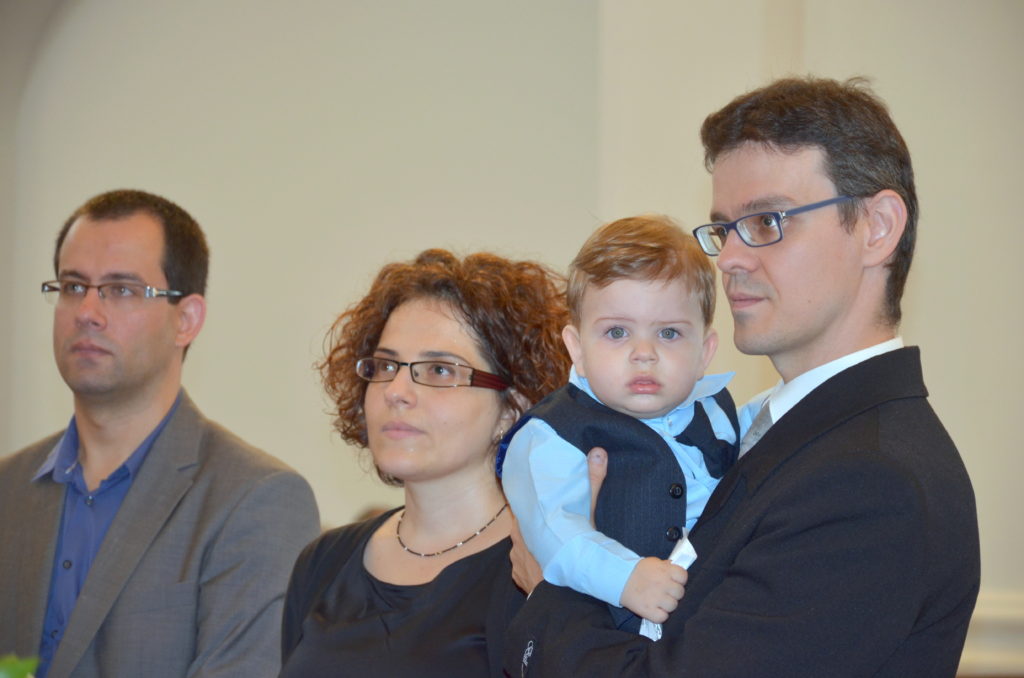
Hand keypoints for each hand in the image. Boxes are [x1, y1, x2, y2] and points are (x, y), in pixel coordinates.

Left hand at [508, 446, 607, 595]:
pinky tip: (548, 567)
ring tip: (553, 547)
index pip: (522, 505)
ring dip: (535, 547)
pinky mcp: (519, 579)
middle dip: (536, 525)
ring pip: (523, 548)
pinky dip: (534, 567)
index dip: (531, 502)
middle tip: (554, 523)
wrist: (567, 597)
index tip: (542, 500)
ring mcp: (515, 562)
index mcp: (524, 521)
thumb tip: (598, 452)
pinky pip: (523, 568)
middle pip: (523, 526)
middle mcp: (514, 540)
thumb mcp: (586, 515)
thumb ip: (591, 483)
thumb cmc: (573, 553)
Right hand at [619, 557, 687, 622]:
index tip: (674, 580)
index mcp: (665, 570)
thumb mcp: (653, 563)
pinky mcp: (649, 610)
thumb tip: (676, 569)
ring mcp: (657, 598)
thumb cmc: (637, 571)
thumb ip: (666, 566)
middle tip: (665, 591)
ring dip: (667, 604)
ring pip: (673, 606)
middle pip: (680, 592)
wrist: (619, 579)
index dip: (680, 579)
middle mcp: (663, 584)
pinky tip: (655, 609)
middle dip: (674, 592)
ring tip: (659, 601)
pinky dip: (660, 615)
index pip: (683, 576)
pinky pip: (663, 617)